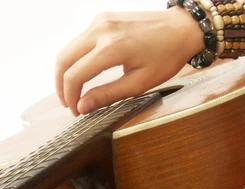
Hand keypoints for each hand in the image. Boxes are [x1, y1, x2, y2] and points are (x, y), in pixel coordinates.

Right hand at [55, 8, 203, 115]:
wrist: (181, 29)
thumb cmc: (167, 56)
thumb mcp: (140, 82)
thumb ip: (109, 95)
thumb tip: (84, 106)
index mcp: (111, 48)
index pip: (75, 74)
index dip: (70, 96)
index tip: (75, 111)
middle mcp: (100, 30)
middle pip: (64, 59)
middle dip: (61, 85)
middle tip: (70, 104)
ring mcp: (99, 21)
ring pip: (69, 48)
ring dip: (67, 71)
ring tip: (75, 91)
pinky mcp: (102, 18)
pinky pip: (80, 40)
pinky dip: (77, 58)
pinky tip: (84, 72)